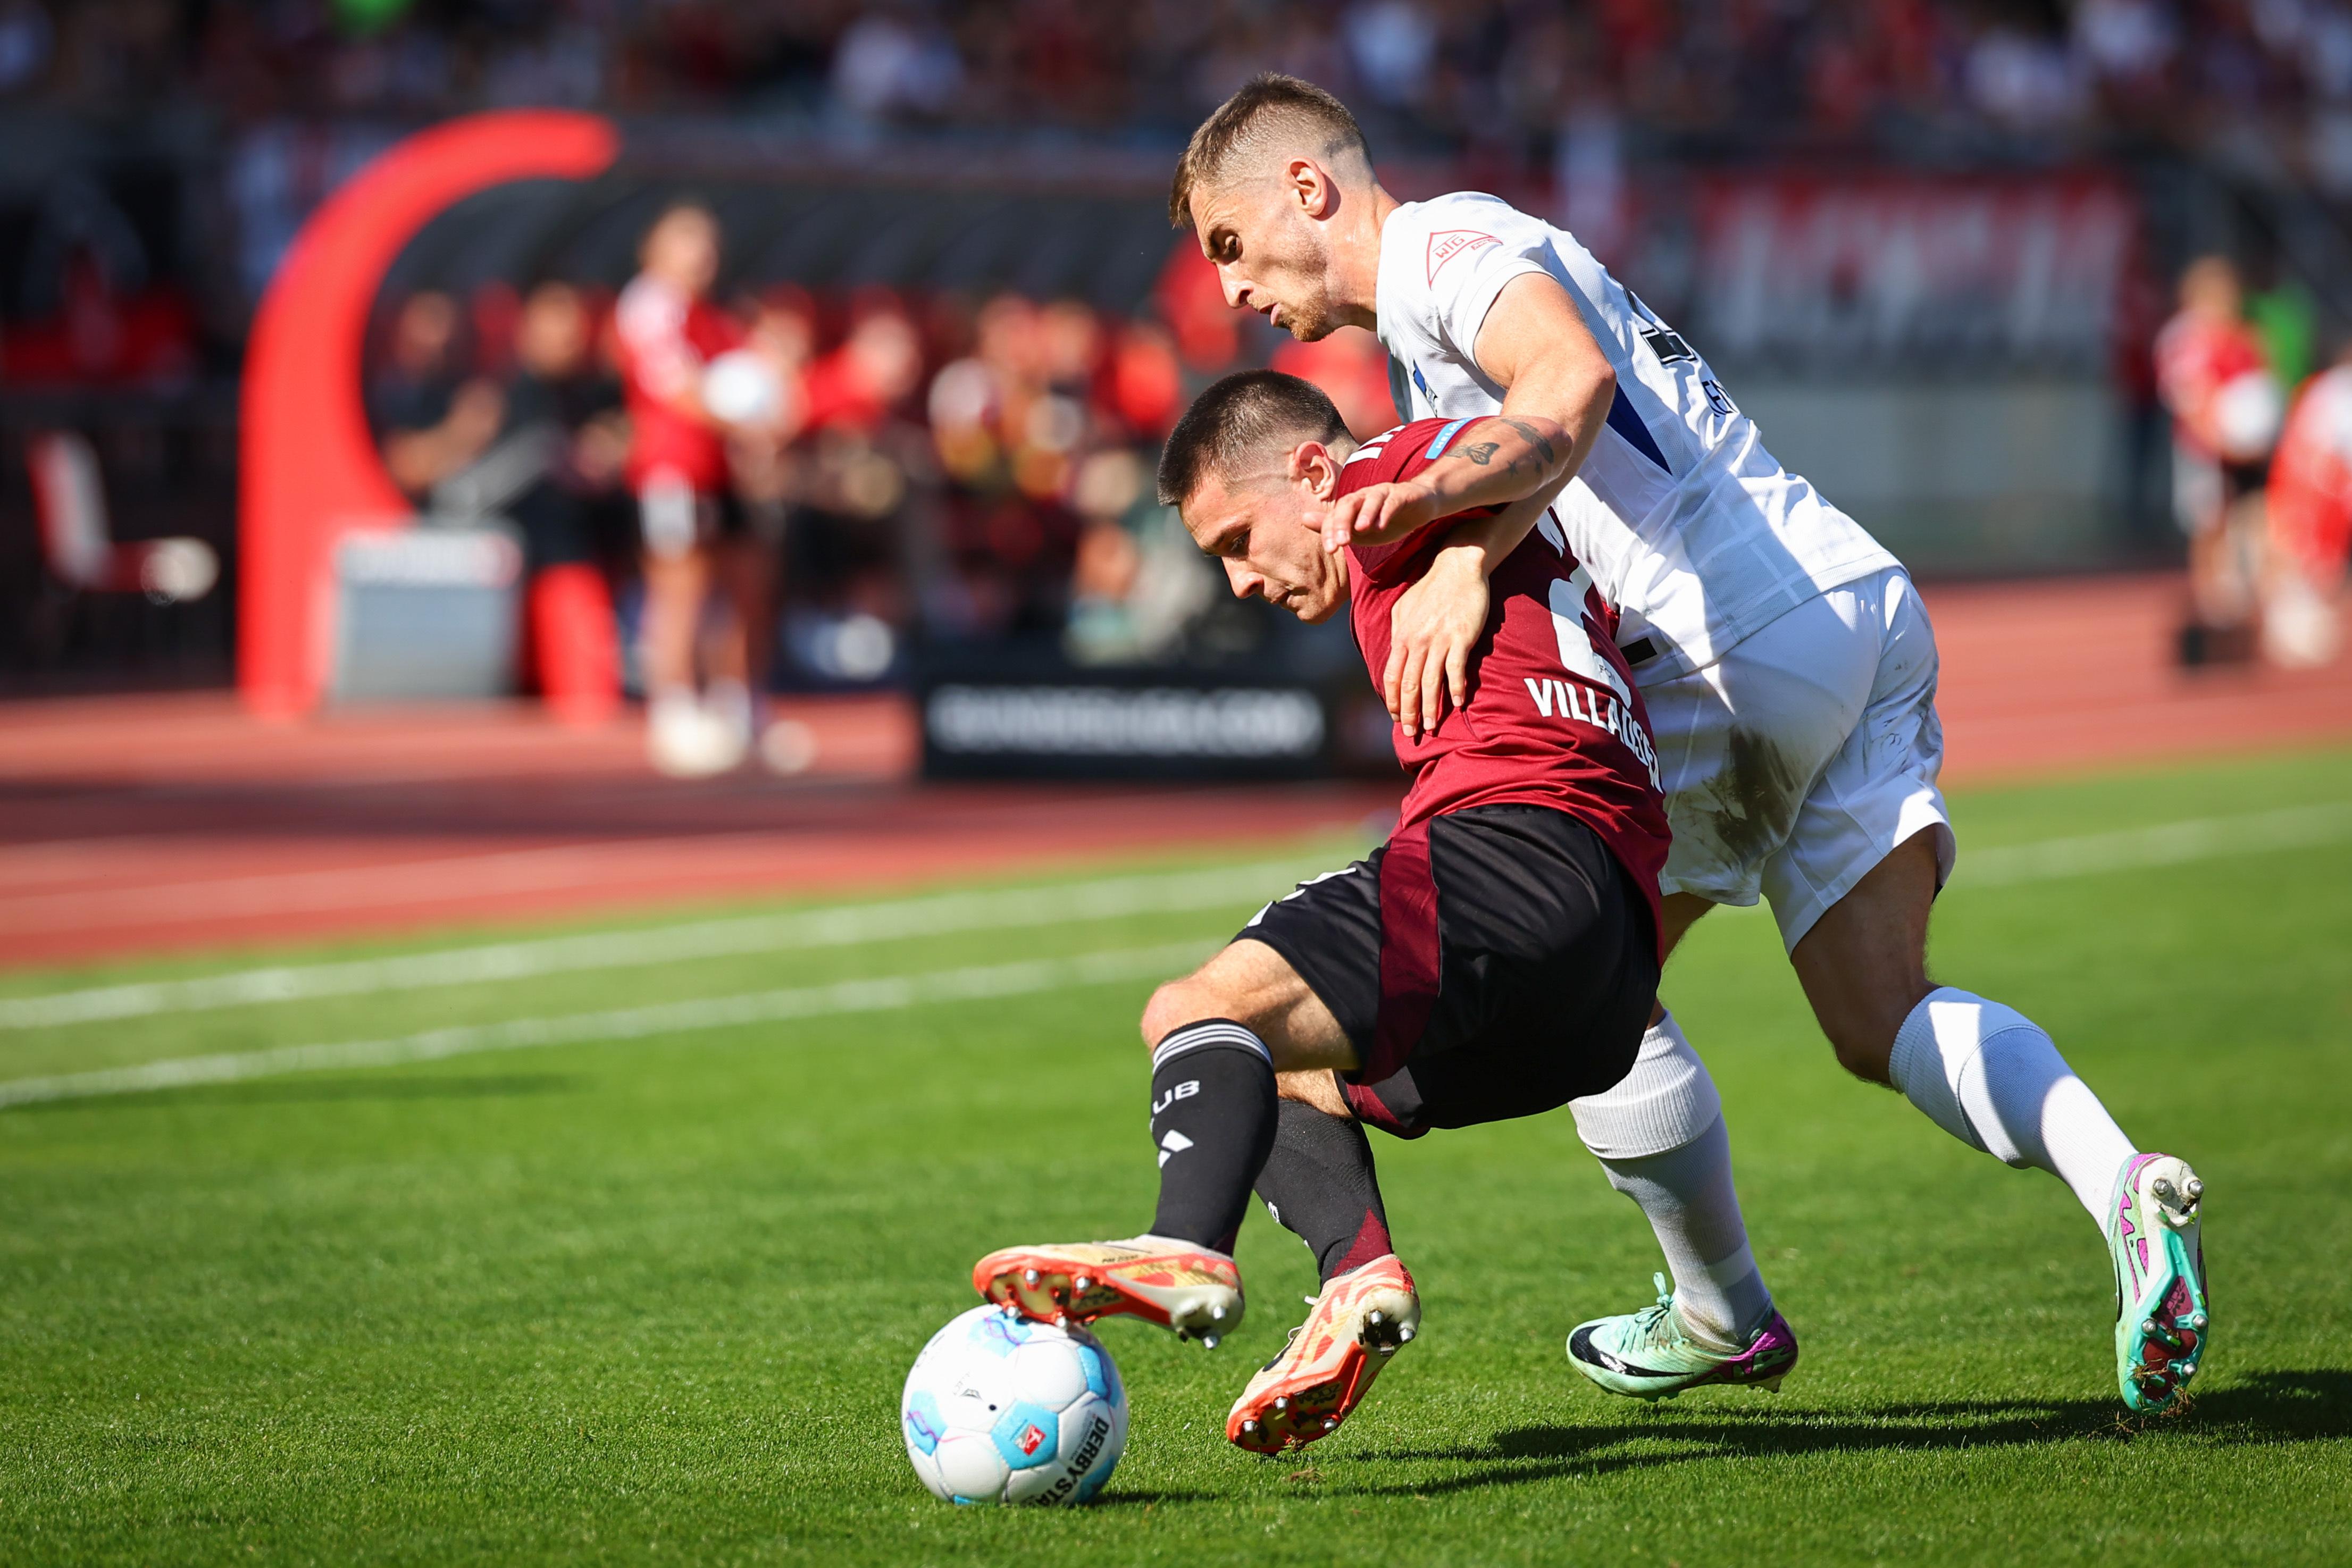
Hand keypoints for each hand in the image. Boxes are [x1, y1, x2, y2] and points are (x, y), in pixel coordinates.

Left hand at [1323, 478, 1439, 552]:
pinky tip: (1382, 525)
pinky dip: (1386, 512)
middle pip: (1348, 504)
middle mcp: (1365, 496)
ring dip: (1364, 514)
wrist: (1420, 507)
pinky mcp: (1402, 495)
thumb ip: (1334, 526)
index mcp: (1352, 504)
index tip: (1331, 550)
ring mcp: (1384, 493)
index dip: (1330, 531)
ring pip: (1370, 500)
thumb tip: (1303, 518)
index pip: (1335, 516)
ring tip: (1360, 530)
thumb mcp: (1359, 529)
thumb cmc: (1386, 519)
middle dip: (1342, 523)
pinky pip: (1392, 502)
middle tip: (1341, 543)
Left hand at [1384, 544, 1488, 739]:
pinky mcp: (1461, 637)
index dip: (1392, 700)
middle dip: (1408, 713)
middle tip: (1410, 733)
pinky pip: (1456, 668)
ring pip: (1430, 681)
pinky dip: (1455, 688)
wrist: (1458, 566)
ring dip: (1430, 708)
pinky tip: (1458, 703)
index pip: (1391, 676)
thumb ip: (1398, 632)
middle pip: (1408, 685)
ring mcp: (1439, 640)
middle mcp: (1417, 641)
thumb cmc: (1431, 587)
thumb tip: (1393, 653)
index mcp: (1401, 636)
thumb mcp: (1404, 607)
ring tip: (1431, 727)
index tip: (1396, 718)